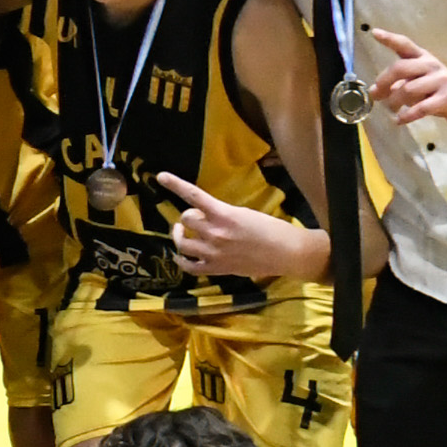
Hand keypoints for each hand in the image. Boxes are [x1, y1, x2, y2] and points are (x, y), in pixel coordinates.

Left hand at [152, 170, 319, 279]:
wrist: (286, 253)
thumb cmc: (271, 229)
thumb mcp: (244, 213)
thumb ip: (222, 214)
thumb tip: (206, 215)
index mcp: (224, 214)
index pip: (194, 196)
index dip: (175, 185)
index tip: (160, 177)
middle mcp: (215, 233)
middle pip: (186, 219)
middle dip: (188, 217)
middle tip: (194, 219)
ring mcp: (214, 253)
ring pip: (183, 243)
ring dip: (180, 236)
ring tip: (182, 233)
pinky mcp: (217, 269)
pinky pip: (189, 267)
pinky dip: (181, 260)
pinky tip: (181, 256)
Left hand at [368, 28, 446, 129]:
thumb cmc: (441, 92)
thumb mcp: (421, 83)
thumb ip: (401, 83)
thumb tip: (377, 91)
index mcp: (424, 58)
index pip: (405, 44)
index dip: (390, 39)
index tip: (375, 33)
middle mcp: (432, 65)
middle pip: (400, 68)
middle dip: (383, 82)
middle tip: (376, 95)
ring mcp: (441, 80)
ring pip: (407, 89)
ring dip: (394, 102)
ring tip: (392, 110)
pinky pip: (420, 107)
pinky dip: (406, 116)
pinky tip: (399, 120)